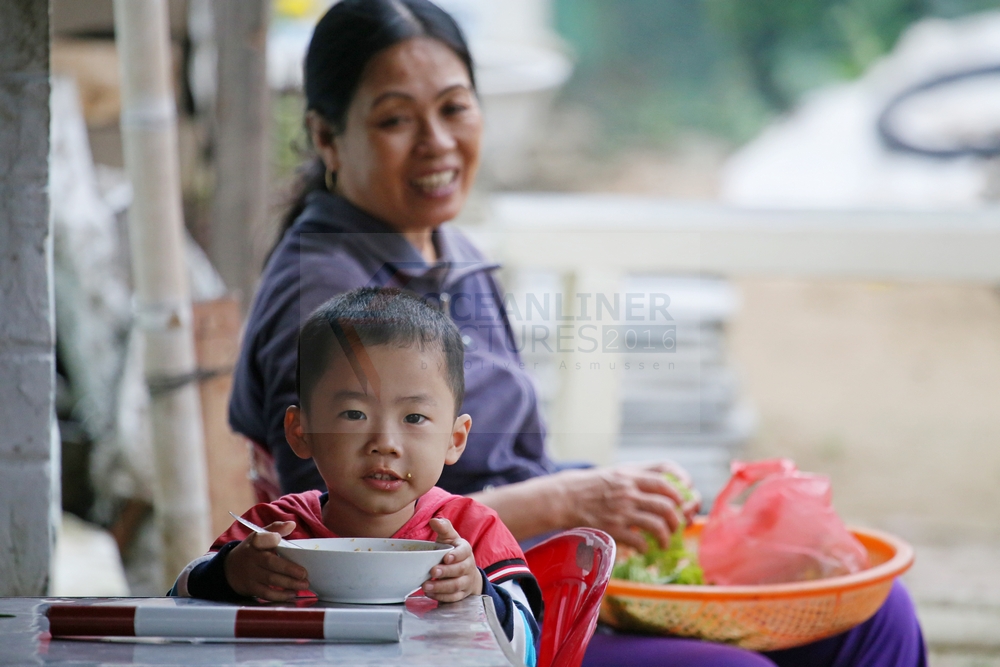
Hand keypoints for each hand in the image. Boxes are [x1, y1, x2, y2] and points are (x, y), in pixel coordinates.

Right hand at [223, 521, 310, 600]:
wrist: (229, 569)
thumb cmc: (252, 550)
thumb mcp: (259, 536)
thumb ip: (276, 528)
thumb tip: (292, 524)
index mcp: (255, 542)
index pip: (260, 538)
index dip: (269, 538)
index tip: (278, 538)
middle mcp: (251, 558)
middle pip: (270, 562)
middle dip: (289, 569)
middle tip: (304, 573)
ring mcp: (250, 574)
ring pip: (270, 579)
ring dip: (289, 583)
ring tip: (304, 585)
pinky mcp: (251, 588)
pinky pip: (266, 593)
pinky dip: (280, 595)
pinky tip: (292, 594)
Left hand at [421, 517, 482, 602]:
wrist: (466, 572)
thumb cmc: (453, 552)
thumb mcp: (450, 538)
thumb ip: (443, 528)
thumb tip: (434, 520)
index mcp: (465, 550)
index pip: (464, 552)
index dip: (456, 555)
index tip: (446, 557)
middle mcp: (468, 566)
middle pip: (460, 570)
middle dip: (446, 572)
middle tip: (432, 571)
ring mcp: (466, 581)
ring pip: (456, 586)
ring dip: (441, 587)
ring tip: (426, 586)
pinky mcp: (461, 594)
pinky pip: (453, 598)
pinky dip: (442, 597)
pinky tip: (430, 594)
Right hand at [554, 462, 701, 552]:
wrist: (565, 497)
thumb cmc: (592, 485)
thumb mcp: (616, 472)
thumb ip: (639, 475)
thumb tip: (666, 481)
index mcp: (630, 476)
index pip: (664, 481)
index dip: (678, 493)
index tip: (682, 501)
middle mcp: (628, 492)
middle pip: (665, 505)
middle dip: (676, 519)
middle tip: (675, 526)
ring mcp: (622, 511)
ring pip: (657, 525)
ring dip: (666, 537)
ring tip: (664, 542)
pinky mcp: (614, 529)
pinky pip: (639, 541)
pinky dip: (646, 547)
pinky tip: (644, 549)